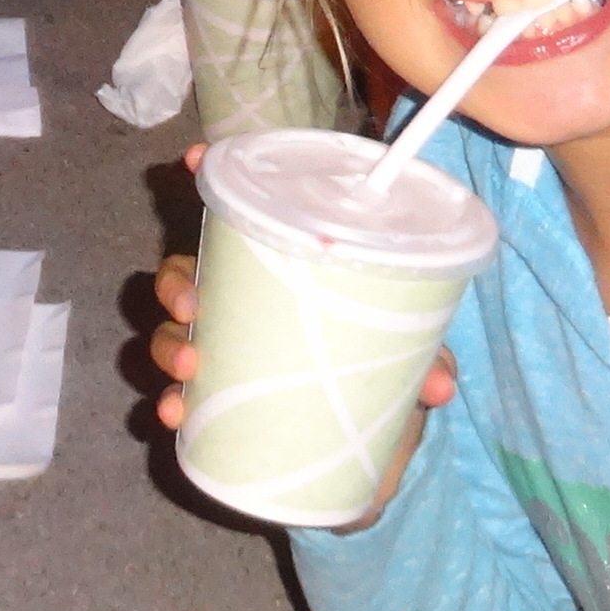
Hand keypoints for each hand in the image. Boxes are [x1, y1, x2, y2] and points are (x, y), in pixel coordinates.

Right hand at [144, 145, 456, 509]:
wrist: (363, 451)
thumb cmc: (374, 372)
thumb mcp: (403, 356)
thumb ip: (422, 361)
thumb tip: (443, 386)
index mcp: (277, 270)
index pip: (236, 215)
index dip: (207, 178)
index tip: (192, 159)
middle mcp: (237, 302)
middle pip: (183, 273)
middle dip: (176, 282)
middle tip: (194, 306)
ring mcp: (220, 351)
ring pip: (171, 332)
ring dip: (168, 344)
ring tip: (189, 366)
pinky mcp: (213, 402)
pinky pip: (175, 395)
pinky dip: (167, 402)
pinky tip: (170, 412)